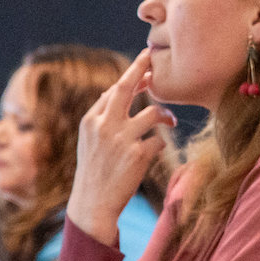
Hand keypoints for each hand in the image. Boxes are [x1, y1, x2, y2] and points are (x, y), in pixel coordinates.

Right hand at [64, 48, 176, 245]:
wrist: (93, 204)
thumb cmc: (94, 170)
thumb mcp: (89, 141)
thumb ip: (102, 116)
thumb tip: (115, 90)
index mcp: (91, 121)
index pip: (114, 90)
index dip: (133, 75)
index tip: (146, 63)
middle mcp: (104, 126)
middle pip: (126, 87)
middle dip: (141, 68)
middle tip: (153, 56)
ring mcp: (121, 139)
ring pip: (153, 112)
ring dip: (166, 115)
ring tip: (170, 123)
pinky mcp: (137, 155)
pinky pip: (159, 140)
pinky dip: (161, 143)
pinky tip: (156, 151)